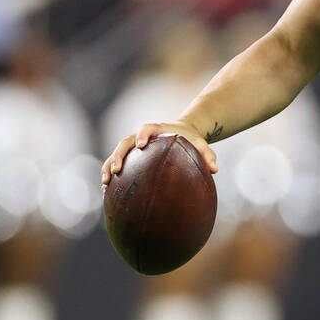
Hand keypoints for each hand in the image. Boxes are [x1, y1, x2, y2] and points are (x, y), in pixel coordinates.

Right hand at [100, 120, 218, 186]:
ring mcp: (134, 147)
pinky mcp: (130, 157)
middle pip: (125, 142)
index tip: (141, 144)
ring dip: (109, 166)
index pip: (148, 128)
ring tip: (105, 183)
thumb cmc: (190, 140)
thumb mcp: (200, 144)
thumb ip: (207, 154)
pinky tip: (107, 190)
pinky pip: (116, 164)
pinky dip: (111, 175)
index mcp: (157, 130)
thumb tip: (215, 170)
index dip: (143, 135)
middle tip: (116, 169)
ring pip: (117, 154)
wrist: (181, 134)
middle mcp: (141, 137)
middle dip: (118, 155)